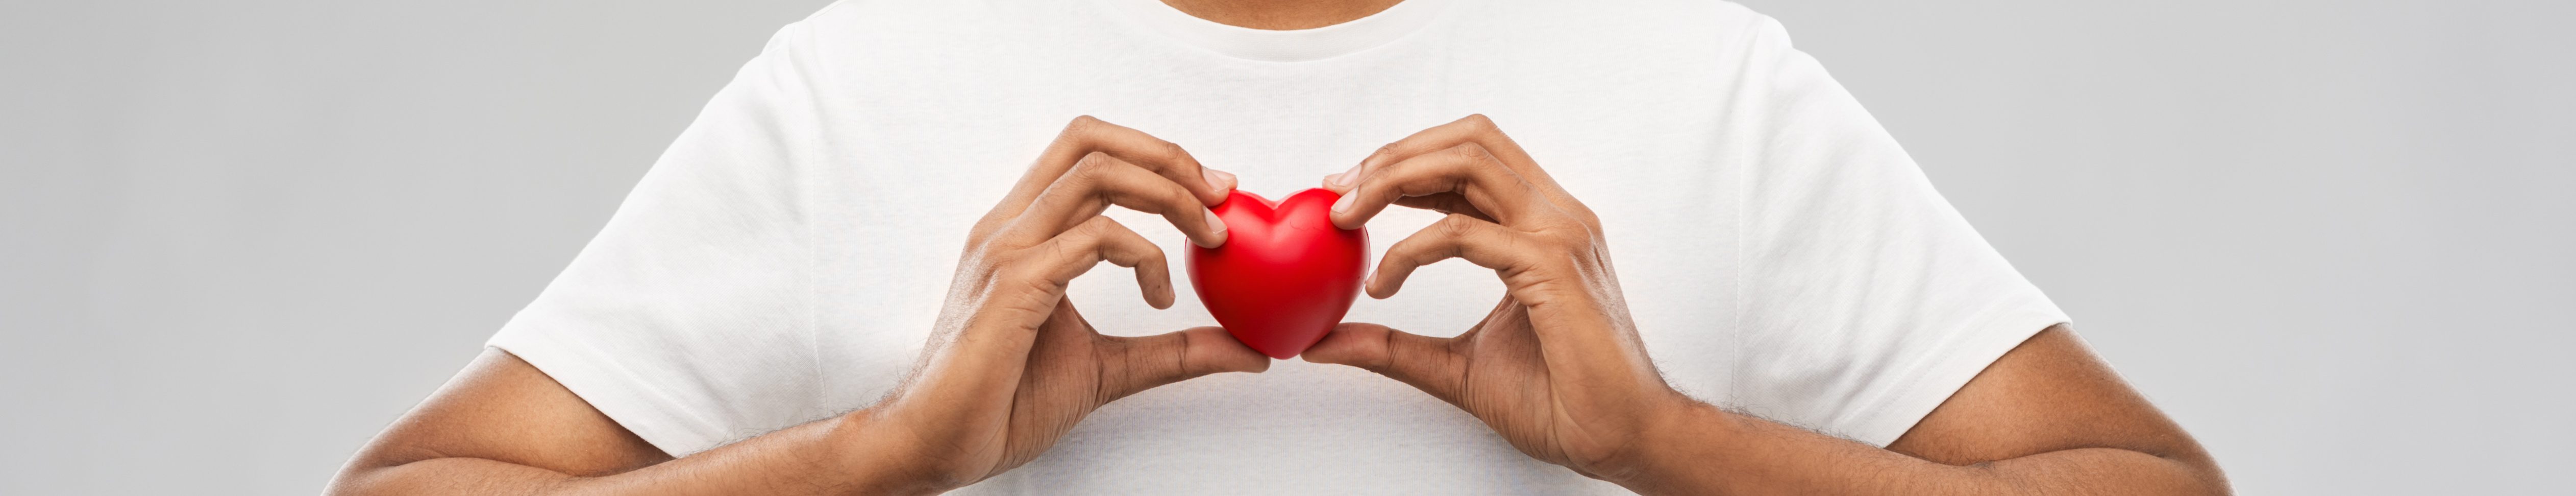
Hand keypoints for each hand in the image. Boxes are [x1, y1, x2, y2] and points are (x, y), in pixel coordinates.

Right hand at [866, 116, 1269, 491]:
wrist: (938, 445)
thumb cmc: (1005, 403)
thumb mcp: (1112, 368)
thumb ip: (1175, 351)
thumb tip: (1248, 351)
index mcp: (1023, 231)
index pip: (1088, 152)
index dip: (1157, 158)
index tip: (1213, 195)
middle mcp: (1008, 226)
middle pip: (1091, 139)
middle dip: (1169, 156)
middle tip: (1221, 196)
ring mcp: (1006, 249)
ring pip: (1097, 171)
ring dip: (1169, 194)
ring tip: (1208, 239)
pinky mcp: (1013, 283)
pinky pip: (1095, 237)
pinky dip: (1146, 255)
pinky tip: (1161, 296)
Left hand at [1303, 115, 1687, 482]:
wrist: (1618, 436)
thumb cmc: (1557, 400)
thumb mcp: (1452, 365)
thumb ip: (1391, 346)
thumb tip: (1321, 343)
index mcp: (1542, 225)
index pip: (1470, 158)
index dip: (1404, 161)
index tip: (1346, 193)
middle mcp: (1556, 215)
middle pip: (1468, 140)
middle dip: (1392, 157)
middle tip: (1336, 194)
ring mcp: (1560, 232)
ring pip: (1467, 163)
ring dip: (1393, 180)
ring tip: (1347, 218)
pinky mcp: (1553, 264)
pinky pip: (1464, 231)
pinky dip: (1411, 249)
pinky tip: (1384, 283)